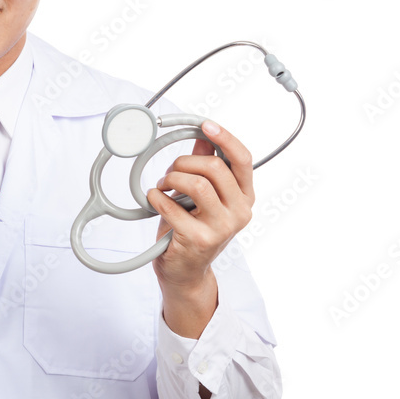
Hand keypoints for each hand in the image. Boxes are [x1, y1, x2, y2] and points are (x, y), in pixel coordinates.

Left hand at [146, 120, 253, 335]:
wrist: (185, 272)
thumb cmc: (192, 229)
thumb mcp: (202, 196)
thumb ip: (205, 167)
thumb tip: (204, 138)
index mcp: (244, 197)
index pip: (243, 159)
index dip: (225, 138)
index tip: (205, 125)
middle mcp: (240, 212)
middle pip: (214, 168)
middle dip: (184, 162)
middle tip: (170, 172)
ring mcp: (222, 228)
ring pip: (196, 184)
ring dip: (171, 179)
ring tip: (162, 187)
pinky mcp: (199, 239)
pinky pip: (172, 205)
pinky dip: (156, 198)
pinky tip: (154, 201)